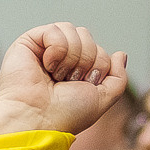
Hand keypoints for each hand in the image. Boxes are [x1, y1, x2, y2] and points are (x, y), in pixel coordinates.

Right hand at [0, 23, 128, 141]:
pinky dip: (56, 49)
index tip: (83, 86)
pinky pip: (55, 30)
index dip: (98, 67)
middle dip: (86, 61)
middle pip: (87, 37)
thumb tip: (121, 54)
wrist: (39, 119)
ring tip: (57, 76)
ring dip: (71, 57)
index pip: (99, 50)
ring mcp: (44, 48)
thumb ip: (118, 77)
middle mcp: (61, 57)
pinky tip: (46, 66)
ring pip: (73, 31)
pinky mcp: (29, 42)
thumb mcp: (103, 98)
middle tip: (69, 81)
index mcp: (76, 69)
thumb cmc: (66, 114)